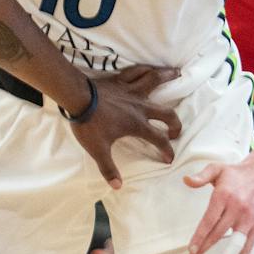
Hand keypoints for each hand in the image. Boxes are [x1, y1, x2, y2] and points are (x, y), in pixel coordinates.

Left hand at [68, 65, 181, 186]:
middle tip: (176, 129)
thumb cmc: (88, 124)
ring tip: (178, 74)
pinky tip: (151, 68)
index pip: (158, 139)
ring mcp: (131, 90)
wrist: (76, 97)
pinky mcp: (121, 80)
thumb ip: (108, 168)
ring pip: (155, 81)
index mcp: (137, 125)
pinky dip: (147, 69)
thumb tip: (117, 186)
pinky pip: (138, 71)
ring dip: (168, 77)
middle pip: (166, 113)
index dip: (167, 149)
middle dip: (175, 123)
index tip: (169, 157)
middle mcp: (140, 107)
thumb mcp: (97, 150)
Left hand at [184, 147, 253, 253]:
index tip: (191, 250)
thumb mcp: (217, 169)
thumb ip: (201, 176)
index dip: (200, 237)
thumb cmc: (238, 173)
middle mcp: (236, 209)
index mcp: (224, 196)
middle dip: (203, 250)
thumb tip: (186, 181)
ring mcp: (248, 218)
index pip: (209, 220)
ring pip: (234, 243)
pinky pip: (249, 245)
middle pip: (217, 234)